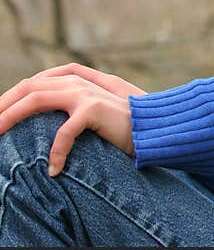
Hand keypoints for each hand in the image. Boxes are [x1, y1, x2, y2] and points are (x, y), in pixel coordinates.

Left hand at [0, 62, 145, 175]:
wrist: (161, 125)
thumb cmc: (134, 122)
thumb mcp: (105, 105)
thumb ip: (83, 100)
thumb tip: (56, 114)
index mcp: (80, 79)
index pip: (36, 81)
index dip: (13, 95)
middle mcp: (80, 82)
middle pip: (29, 86)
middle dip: (3, 104)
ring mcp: (87, 93)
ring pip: (36, 99)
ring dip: (10, 117)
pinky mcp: (95, 109)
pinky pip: (64, 131)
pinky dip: (56, 151)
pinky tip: (53, 170)